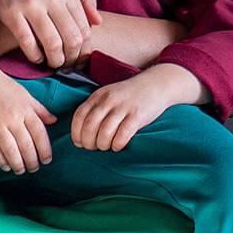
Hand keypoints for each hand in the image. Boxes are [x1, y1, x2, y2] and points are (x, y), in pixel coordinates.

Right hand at [0, 0, 99, 66]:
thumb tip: (99, 21)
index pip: (85, 28)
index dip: (84, 49)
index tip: (78, 58)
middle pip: (72, 38)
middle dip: (71, 58)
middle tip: (66, 65)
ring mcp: (30, 4)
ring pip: (52, 43)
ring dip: (54, 60)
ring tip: (52, 63)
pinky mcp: (11, 12)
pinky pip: (28, 43)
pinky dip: (34, 56)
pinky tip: (35, 58)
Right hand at [0, 71, 56, 172]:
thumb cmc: (3, 86)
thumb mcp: (25, 95)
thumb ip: (40, 110)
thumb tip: (54, 121)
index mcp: (25, 110)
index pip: (40, 134)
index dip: (45, 150)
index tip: (47, 159)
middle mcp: (13, 119)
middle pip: (26, 146)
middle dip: (32, 161)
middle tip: (34, 168)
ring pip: (11, 151)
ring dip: (18, 164)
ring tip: (21, 171)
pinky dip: (1, 160)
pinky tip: (6, 166)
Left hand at [70, 67, 200, 151]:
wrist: (156, 84)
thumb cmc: (130, 96)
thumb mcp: (108, 96)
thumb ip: (95, 109)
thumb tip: (82, 134)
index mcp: (98, 96)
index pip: (79, 116)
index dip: (76, 133)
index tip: (79, 143)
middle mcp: (108, 100)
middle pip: (90, 126)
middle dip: (88, 142)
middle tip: (93, 148)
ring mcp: (123, 107)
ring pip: (105, 132)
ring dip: (103, 145)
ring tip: (106, 147)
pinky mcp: (137, 115)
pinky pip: (123, 134)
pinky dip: (117, 144)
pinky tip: (118, 146)